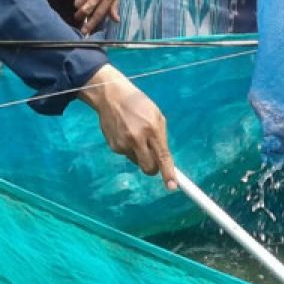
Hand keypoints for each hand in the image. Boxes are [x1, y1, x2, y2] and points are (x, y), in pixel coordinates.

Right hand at [74, 0, 120, 35]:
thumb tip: (116, 20)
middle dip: (80, 16)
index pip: (99, 14)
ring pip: (78, 2)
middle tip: (78, 17)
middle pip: (85, 10)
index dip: (91, 24)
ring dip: (78, 5)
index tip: (85, 31)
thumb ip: (114, 7)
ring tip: (81, 3)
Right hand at [80, 64, 176, 188]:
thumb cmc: (139, 105)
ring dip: (140, 154)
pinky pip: (127, 155)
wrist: (112, 96)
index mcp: (152, 128)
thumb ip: (160, 138)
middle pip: (149, 168)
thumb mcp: (156, 116)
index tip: (172, 186)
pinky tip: (126, 134)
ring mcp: (123, 144)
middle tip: (154, 158)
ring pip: (137, 162)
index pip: (162, 156)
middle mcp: (137, 138)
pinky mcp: (113, 146)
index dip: (168, 173)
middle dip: (154, 168)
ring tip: (136, 134)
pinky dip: (130, 149)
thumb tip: (164, 160)